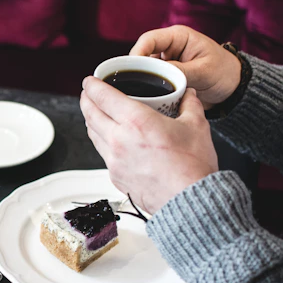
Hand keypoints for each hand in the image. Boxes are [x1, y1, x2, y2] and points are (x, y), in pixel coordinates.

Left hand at [80, 77, 218, 213]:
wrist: (189, 201)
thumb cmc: (192, 167)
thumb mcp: (196, 127)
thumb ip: (190, 106)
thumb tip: (189, 95)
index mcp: (136, 121)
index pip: (103, 96)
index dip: (92, 86)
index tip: (90, 81)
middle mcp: (119, 139)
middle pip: (90, 114)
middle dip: (86, 100)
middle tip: (87, 94)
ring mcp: (114, 160)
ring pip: (92, 134)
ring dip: (90, 120)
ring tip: (95, 114)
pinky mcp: (115, 176)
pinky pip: (102, 153)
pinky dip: (101, 141)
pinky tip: (109, 139)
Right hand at [130, 25, 240, 109]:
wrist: (233, 89)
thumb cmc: (224, 73)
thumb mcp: (203, 72)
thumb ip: (178, 72)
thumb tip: (153, 75)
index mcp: (178, 37)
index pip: (148, 40)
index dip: (136, 53)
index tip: (130, 70)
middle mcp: (168, 48)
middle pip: (141, 55)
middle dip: (135, 70)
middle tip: (130, 86)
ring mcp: (165, 63)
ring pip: (143, 69)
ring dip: (141, 81)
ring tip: (138, 94)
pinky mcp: (165, 77)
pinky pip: (149, 81)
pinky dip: (146, 89)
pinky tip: (145, 98)